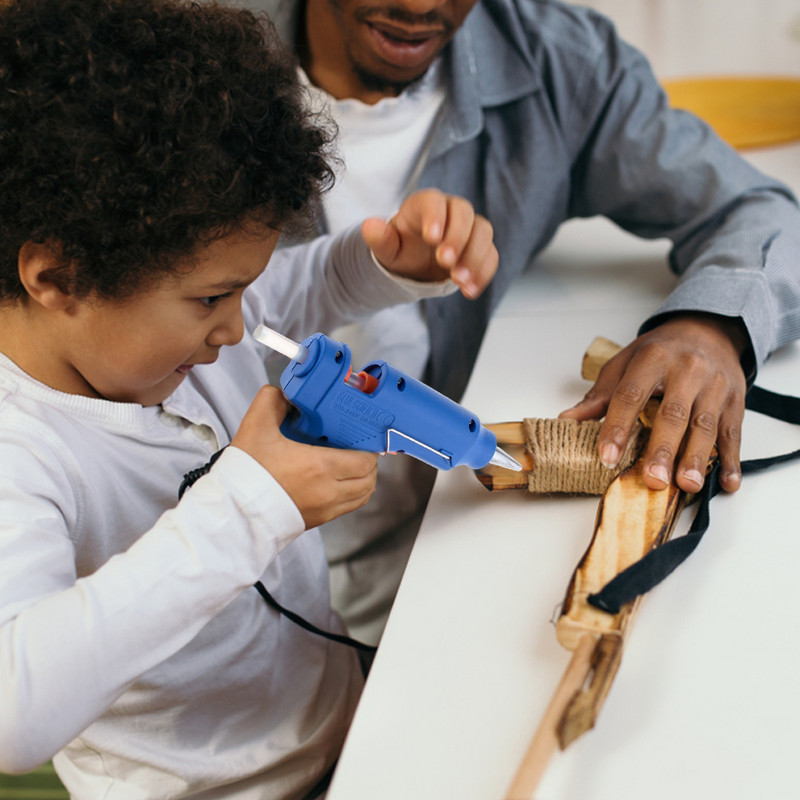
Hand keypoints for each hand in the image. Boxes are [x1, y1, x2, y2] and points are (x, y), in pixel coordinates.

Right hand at [231, 386, 378, 527]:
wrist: (233, 510)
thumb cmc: (246, 474)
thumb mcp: (256, 427)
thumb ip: (272, 401)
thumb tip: (287, 396)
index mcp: (320, 466)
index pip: (365, 460)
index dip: (369, 448)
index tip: (363, 438)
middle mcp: (328, 491)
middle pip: (368, 478)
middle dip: (369, 463)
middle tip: (360, 449)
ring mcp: (325, 509)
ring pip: (362, 495)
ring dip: (364, 480)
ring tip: (354, 466)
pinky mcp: (318, 521)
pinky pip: (348, 507)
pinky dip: (353, 495)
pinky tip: (341, 482)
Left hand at [361, 188, 497, 298]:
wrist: (417, 263)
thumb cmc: (401, 249)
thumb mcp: (387, 248)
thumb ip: (380, 239)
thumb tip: (368, 226)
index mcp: (425, 204)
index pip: (434, 202)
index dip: (435, 217)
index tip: (431, 238)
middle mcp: (451, 211)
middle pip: (464, 214)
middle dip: (458, 238)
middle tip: (445, 263)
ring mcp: (469, 229)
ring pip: (482, 233)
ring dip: (474, 257)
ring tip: (459, 280)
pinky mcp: (481, 248)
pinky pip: (490, 255)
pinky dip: (483, 273)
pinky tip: (470, 291)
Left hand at [559, 314, 747, 493]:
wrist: (707, 330)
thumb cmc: (660, 352)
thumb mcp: (625, 364)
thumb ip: (599, 396)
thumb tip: (567, 420)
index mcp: (652, 359)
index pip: (630, 395)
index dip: (617, 427)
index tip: (606, 456)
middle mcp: (687, 370)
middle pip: (672, 414)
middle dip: (662, 449)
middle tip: (652, 479)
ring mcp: (714, 385)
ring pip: (705, 425)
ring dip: (696, 458)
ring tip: (686, 485)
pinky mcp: (735, 400)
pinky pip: (734, 432)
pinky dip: (732, 459)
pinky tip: (726, 482)